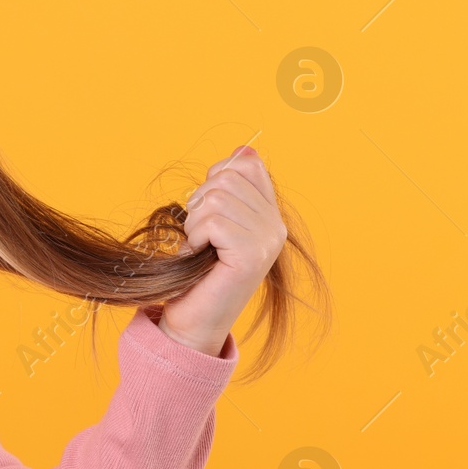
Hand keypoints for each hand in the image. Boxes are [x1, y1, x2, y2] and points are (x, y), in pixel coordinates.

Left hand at [159, 145, 287, 356]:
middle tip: (200, 236)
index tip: (207, 211)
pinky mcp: (252, 255)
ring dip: (195, 223)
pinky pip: (213, 221)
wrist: (191, 320)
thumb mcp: (210, 222)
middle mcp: (275, 225)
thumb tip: (244, 148)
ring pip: (217, 197)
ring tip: (200, 248)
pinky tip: (201, 257)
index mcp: (268, 214)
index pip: (246, 163)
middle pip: (226, 176)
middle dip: (199, 203)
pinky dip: (196, 237)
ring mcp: (268, 240)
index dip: (215, 178)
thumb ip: (227, 188)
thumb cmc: (194, 271)